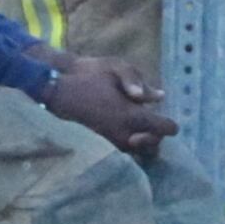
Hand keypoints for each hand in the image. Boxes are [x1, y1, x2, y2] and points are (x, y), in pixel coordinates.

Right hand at [43, 54, 175, 158]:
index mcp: (131, 116)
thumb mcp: (115, 69)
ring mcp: (109, 144)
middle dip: (156, 137)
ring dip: (142, 143)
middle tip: (152, 126)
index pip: (163, 128)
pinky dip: (128, 146)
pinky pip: (121, 154)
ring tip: (138, 129)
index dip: (170, 124)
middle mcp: (123, 135)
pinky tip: (124, 133)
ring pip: (137, 153)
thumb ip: (139, 82)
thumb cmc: (86, 77)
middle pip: (153, 147)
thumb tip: (159, 96)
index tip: (170, 121)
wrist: (55, 91)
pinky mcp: (98, 148)